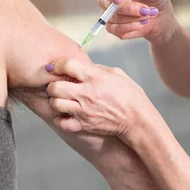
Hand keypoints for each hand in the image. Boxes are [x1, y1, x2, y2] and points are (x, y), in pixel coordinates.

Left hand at [45, 59, 159, 143]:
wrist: (137, 119)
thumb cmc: (130, 95)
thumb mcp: (117, 74)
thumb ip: (98, 69)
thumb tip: (85, 66)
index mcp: (95, 77)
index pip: (68, 65)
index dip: (57, 64)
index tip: (54, 67)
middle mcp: (87, 93)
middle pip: (55, 86)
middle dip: (52, 84)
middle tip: (56, 85)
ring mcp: (84, 110)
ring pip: (55, 104)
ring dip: (55, 100)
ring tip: (61, 99)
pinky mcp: (84, 125)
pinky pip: (61, 122)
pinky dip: (60, 119)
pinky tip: (66, 114)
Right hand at [99, 0, 176, 42]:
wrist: (160, 17)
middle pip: (109, 5)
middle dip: (129, 9)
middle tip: (147, 10)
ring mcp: (109, 14)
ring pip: (115, 19)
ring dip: (135, 19)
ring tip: (150, 15)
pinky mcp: (113, 28)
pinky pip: (118, 31)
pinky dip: (133, 28)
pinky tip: (144, 24)